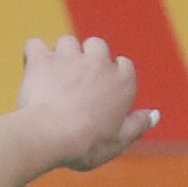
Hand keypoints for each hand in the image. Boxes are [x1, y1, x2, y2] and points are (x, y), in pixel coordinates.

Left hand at [16, 36, 158, 171]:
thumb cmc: (88, 143)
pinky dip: (33, 54)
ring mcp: (70, 57)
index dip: (112, 78)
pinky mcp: (43, 60)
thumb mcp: (119, 140)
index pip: (123, 66)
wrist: (53, 136)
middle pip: (97, 45)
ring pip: (67, 42)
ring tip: (54, 78)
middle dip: (88, 58)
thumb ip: (138, 124)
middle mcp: (99, 62)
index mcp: (123, 80)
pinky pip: (35, 45)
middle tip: (77, 82)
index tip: (101, 93)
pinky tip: (33, 68)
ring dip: (62, 55)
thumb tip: (155, 115)